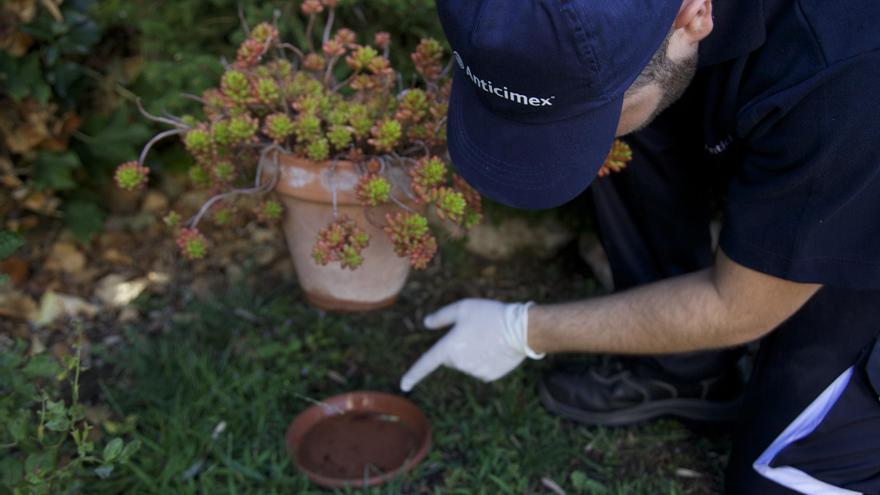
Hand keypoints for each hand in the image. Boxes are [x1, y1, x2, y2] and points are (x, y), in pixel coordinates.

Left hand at [399, 299, 543, 391]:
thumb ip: (441, 317)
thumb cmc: (489, 314)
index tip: (404, 385)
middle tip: (475, 331)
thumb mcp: (463, 307)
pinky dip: (485, 360)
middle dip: (457, 347)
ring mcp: (474, 372)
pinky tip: (496, 348)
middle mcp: (459, 363)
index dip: (413, 375)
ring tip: (489, 338)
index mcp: (449, 347)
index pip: (426, 364)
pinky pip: (480, 369)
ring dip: (473, 353)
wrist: (520, 329)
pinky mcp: (488, 376)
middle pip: (451, 358)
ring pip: (466, 363)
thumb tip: (426, 323)